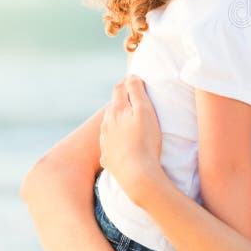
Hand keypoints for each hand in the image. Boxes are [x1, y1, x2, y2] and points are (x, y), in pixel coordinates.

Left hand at [100, 76, 162, 206]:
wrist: (137, 174)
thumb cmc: (145, 140)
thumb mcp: (145, 111)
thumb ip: (137, 91)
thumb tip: (131, 76)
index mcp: (117, 111)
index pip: (119, 89)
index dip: (128, 82)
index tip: (136, 79)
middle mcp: (107, 125)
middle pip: (113, 107)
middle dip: (122, 100)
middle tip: (134, 99)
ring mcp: (105, 142)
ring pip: (109, 126)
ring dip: (117, 120)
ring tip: (128, 121)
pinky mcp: (107, 158)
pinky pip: (110, 145)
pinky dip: (115, 140)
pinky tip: (122, 144)